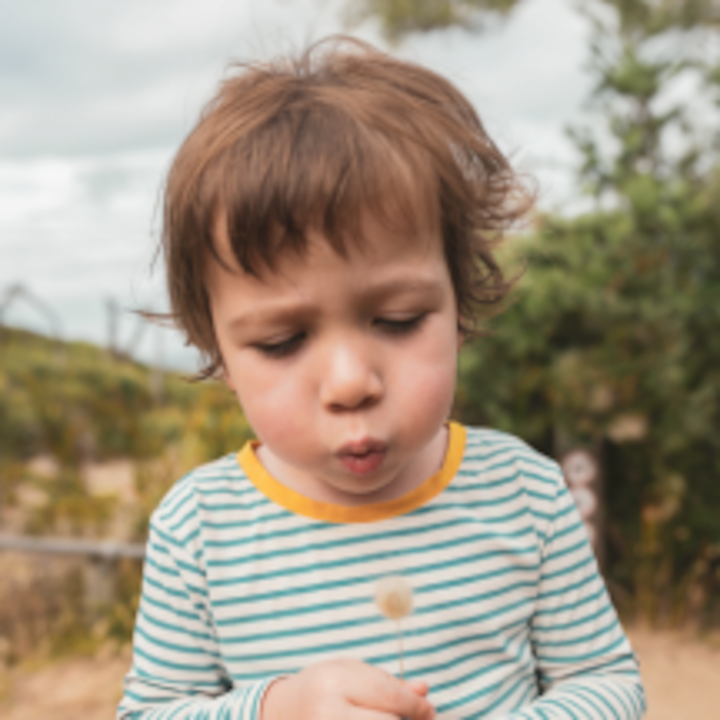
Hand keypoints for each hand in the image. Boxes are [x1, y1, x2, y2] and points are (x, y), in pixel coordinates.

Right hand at [261, 658, 435, 719]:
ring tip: (398, 719)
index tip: (429, 709)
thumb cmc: (324, 685)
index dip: (415, 706)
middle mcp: (328, 713)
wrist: (282, 711)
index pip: (387, 696)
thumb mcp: (353, 672)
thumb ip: (389, 682)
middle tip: (422, 719)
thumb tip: (425, 691)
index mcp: (335, 682)